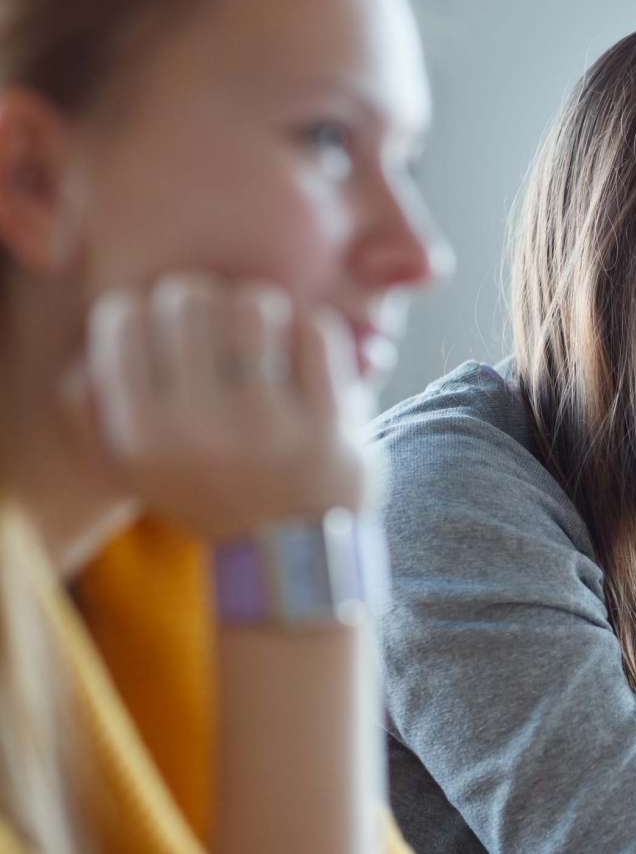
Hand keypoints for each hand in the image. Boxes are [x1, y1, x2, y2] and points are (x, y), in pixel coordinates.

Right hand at [78, 276, 370, 540]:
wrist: (287, 556)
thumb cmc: (205, 491)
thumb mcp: (126, 465)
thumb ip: (87, 407)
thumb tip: (92, 343)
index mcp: (140, 433)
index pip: (124, 316)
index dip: (146, 306)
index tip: (166, 325)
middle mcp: (199, 428)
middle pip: (188, 298)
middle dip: (203, 298)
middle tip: (216, 322)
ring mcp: (270, 425)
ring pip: (253, 305)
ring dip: (258, 306)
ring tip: (260, 329)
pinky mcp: (329, 424)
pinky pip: (317, 332)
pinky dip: (311, 327)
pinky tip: (303, 347)